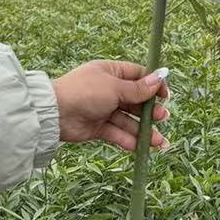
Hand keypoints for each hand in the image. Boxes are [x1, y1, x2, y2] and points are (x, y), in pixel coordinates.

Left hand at [53, 61, 170, 154]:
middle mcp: (108, 90)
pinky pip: (117, 133)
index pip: (138, 76)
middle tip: (162, 118)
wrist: (54, 113)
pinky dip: (129, 140)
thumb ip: (138, 88)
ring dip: (143, 130)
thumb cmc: (84, 91)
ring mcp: (103, 109)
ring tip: (159, 142)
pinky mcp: (98, 127)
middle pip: (135, 100)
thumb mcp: (114, 87)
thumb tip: (161, 77)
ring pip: (128, 120)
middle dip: (150, 111)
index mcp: (111, 72)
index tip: (165, 96)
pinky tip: (140, 147)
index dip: (153, 85)